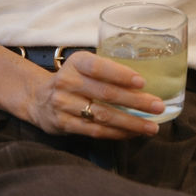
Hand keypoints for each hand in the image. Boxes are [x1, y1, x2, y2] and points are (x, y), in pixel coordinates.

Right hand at [27, 49, 164, 138]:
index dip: (120, 75)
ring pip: (103, 116)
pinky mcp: (63, 124)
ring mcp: (64, 105)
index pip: (98, 67)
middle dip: (136, 102)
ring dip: (131, 123)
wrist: (38, 98)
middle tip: (158, 107)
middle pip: (106, 94)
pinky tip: (133, 133)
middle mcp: (68, 82)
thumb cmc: (73, 79)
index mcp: (76, 63)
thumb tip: (146, 84)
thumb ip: (107, 70)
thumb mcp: (84, 66)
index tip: (142, 82)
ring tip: (151, 127)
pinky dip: (117, 133)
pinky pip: (95, 131)